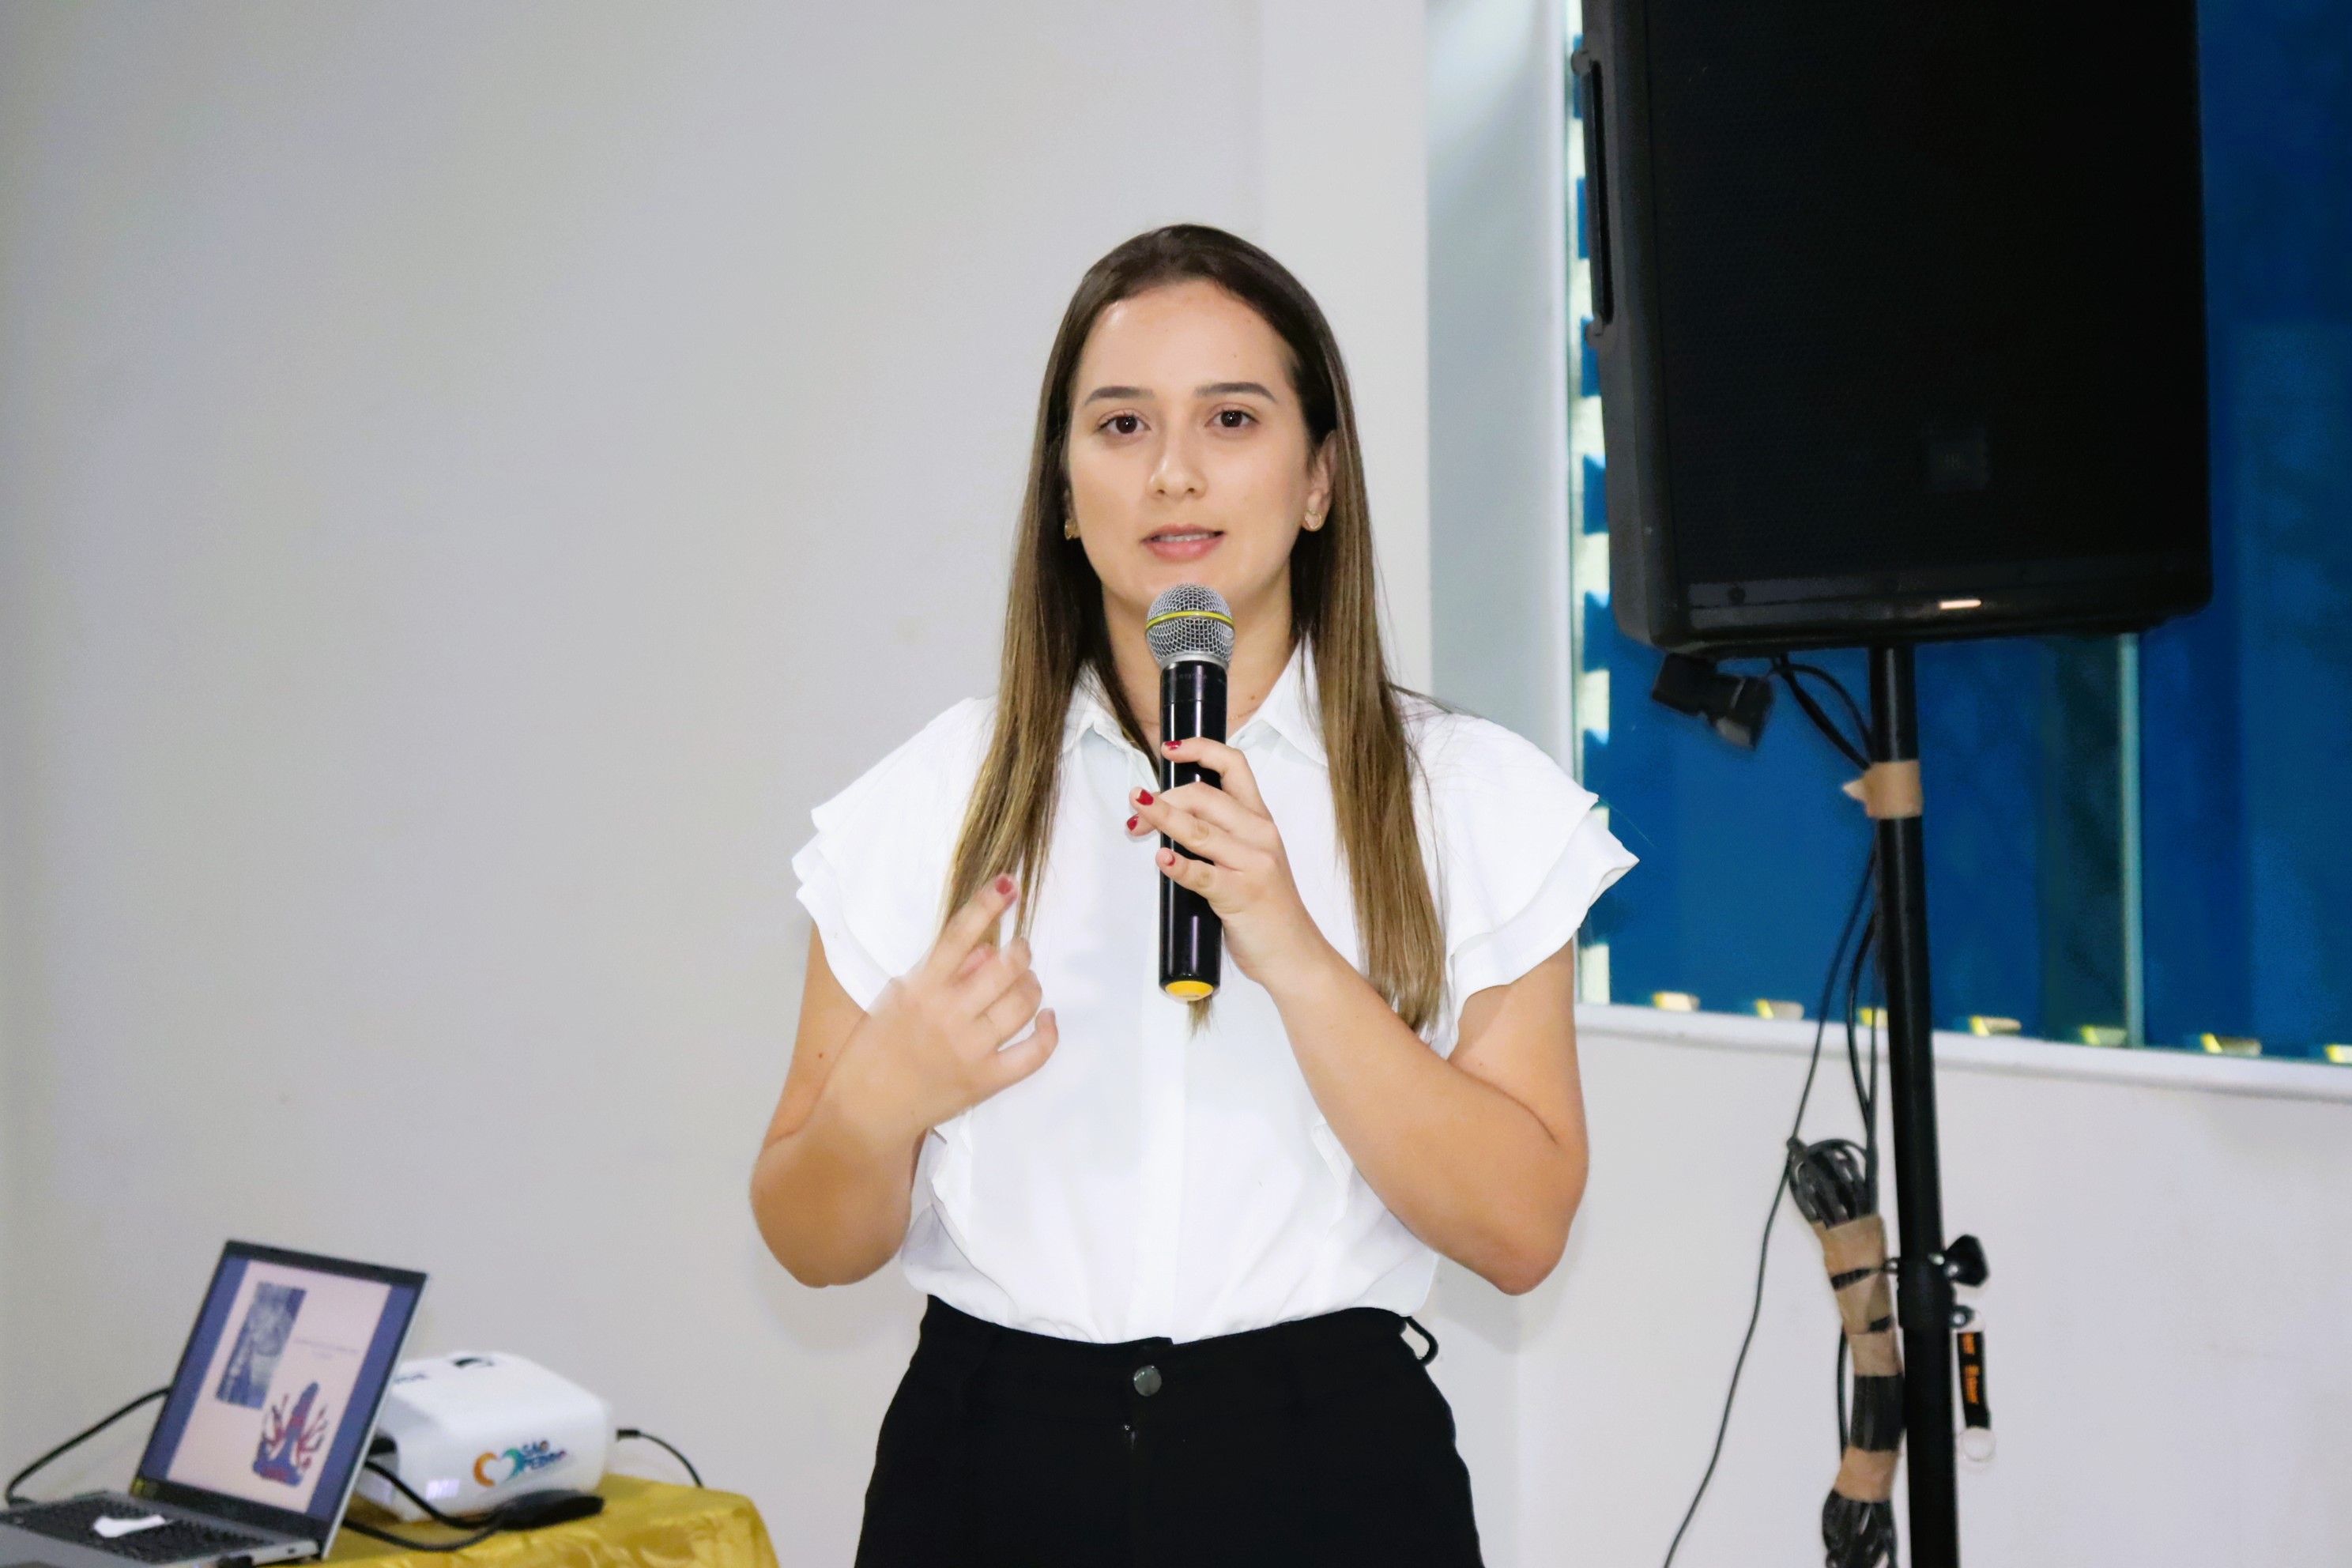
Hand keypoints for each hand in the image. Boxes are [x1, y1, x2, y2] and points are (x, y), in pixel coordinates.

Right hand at [838, 874, 1058, 1142]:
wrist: (863, 1113)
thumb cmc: (872, 1053)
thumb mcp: (895, 1001)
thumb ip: (940, 974)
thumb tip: (986, 950)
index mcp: (920, 988)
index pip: (960, 934)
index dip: (988, 904)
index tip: (1010, 884)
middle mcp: (948, 1014)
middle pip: (1005, 967)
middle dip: (1020, 952)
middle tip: (1020, 951)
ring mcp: (970, 1048)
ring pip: (1023, 1003)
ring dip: (1032, 985)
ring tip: (1027, 983)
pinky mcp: (986, 1080)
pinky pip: (1034, 1053)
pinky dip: (1048, 1032)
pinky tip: (1047, 1020)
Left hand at [1127, 737, 1334, 987]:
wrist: (1294, 954)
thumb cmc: (1266, 907)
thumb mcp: (1251, 858)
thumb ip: (1220, 835)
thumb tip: (1169, 816)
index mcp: (1261, 820)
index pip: (1235, 766)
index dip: (1200, 750)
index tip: (1169, 750)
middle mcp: (1260, 835)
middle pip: (1206, 796)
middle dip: (1164, 797)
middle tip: (1134, 809)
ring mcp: (1253, 865)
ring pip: (1200, 830)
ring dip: (1161, 818)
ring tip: (1135, 815)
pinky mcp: (1241, 896)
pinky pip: (1203, 875)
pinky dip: (1179, 866)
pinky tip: (1161, 860)